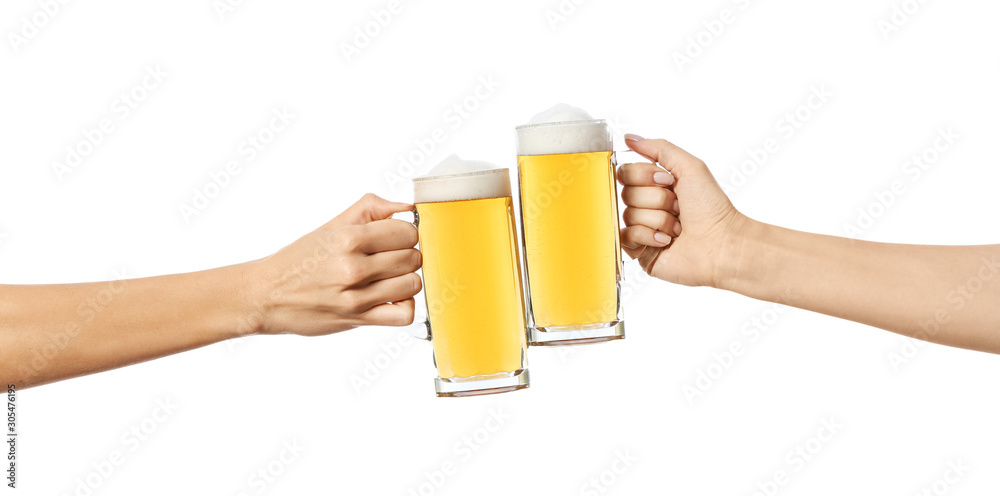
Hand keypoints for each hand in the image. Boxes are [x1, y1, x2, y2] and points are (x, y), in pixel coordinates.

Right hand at [241, 193, 421, 335]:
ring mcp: (356, 296)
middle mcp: (352, 267)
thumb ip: (369, 210)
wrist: (266, 295)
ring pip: (412, 284)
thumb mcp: (330, 226)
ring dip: (406, 280)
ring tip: (390, 278)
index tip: (395, 238)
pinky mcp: (357, 319)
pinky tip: (391, 299)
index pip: (406, 231)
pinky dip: (405, 306)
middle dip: (407, 255)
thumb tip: (405, 205)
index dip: (405, 233)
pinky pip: (403, 314)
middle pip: (412, 257)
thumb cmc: (298, 260)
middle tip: (390, 258)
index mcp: (347, 238)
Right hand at [618, 135, 749, 287]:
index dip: (644, 176)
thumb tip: (630, 138)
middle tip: (678, 208)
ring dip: (658, 220)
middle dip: (656, 200)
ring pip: (628, 215)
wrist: (722, 245)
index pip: (627, 172)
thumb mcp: (690, 167)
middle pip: (626, 193)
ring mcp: (642, 228)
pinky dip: (649, 237)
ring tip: (677, 228)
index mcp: (656, 185)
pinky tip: (665, 241)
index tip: (669, 182)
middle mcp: (647, 205)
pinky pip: (626, 236)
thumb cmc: (712, 208)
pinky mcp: (639, 250)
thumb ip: (659, 148)